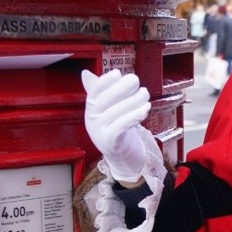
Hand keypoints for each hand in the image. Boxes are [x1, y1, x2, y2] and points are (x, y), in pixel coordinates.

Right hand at [81, 69, 152, 183]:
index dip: (104, 82)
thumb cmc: (118, 129)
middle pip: (104, 102)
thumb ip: (101, 92)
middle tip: (135, 79)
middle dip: (121, 89)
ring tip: (145, 93)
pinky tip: (145, 109)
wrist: (124, 158)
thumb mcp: (109, 109)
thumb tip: (86, 73)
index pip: (94, 93)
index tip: (117, 73)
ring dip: (132, 101)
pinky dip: (133, 117)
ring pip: (115, 114)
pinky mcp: (111, 144)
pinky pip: (120, 128)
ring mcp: (100, 134)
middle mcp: (92, 121)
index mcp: (91, 111)